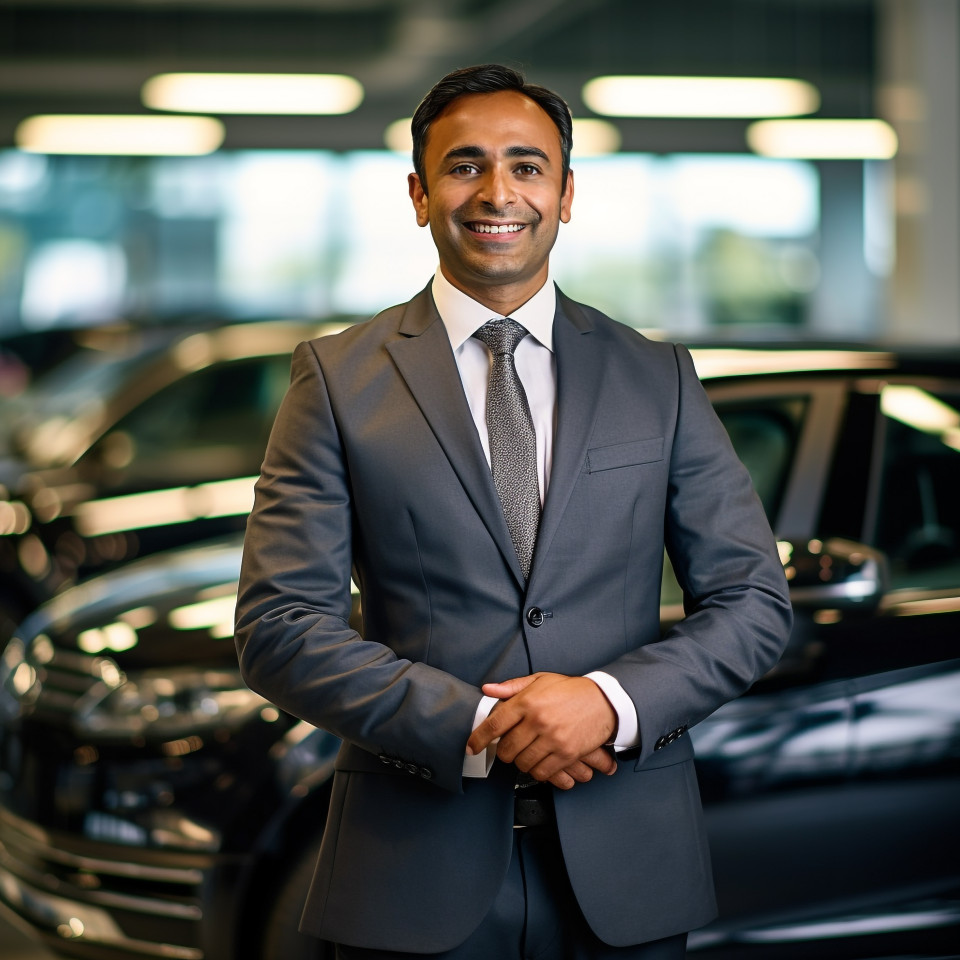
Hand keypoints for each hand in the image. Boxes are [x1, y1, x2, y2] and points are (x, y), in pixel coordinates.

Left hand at [467, 673, 617, 787]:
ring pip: (522, 763)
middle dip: (503, 751)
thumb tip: (488, 690)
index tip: (471, 747)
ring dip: (520, 762)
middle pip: (506, 749)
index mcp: (527, 701)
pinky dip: (537, 771)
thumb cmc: (570, 690)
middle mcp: (537, 721)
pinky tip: (540, 761)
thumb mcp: (540, 680)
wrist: (604, 701)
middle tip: (509, 747)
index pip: (494, 724)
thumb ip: (512, 687)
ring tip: (526, 753)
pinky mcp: (566, 754)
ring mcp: (552, 739)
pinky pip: (542, 772)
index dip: (478, 738)